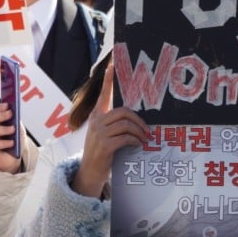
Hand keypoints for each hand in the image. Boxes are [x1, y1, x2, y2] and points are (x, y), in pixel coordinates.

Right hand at [0, 102, 25, 173]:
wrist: (10, 159)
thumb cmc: (14, 142)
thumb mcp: (18, 130)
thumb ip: (16, 122)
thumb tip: (16, 116)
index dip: (0, 107)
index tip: (8, 105)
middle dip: (1, 115)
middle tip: (10, 113)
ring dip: (3, 129)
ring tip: (13, 129)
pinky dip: (4, 143)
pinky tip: (12, 143)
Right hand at [72, 61, 148, 197]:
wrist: (89, 172)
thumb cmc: (101, 153)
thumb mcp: (104, 135)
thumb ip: (114, 125)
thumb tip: (135, 119)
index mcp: (97, 116)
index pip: (103, 94)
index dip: (108, 79)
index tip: (112, 63)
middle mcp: (96, 121)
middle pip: (123, 111)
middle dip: (139, 120)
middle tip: (147, 131)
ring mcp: (99, 133)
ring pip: (126, 124)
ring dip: (139, 132)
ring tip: (145, 140)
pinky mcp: (104, 144)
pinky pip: (126, 137)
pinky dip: (135, 141)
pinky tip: (138, 146)